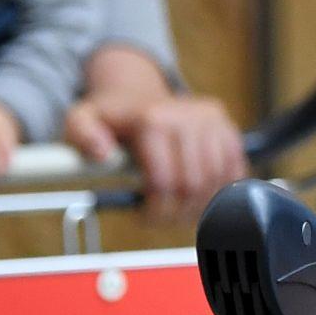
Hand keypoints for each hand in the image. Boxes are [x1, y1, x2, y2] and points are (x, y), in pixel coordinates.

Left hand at [66, 46, 248, 218]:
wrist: (139, 96)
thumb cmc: (111, 118)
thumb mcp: (81, 119)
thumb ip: (81, 134)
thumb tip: (101, 152)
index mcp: (153, 119)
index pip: (165, 180)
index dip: (156, 209)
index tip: (145, 217)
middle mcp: (188, 116)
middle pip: (192, 185)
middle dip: (176, 212)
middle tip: (162, 217)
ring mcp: (212, 122)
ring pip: (216, 182)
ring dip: (198, 205)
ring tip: (178, 209)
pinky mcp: (228, 129)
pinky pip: (234, 171)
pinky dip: (219, 191)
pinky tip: (199, 195)